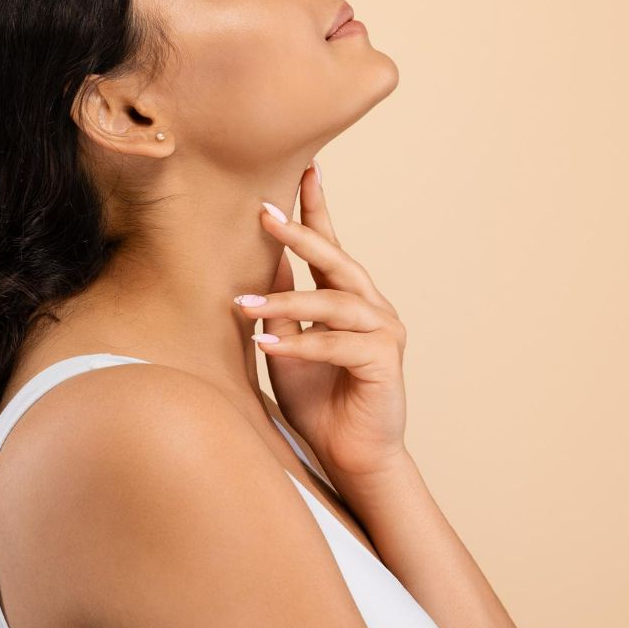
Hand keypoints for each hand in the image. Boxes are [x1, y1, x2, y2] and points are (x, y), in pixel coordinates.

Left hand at [235, 162, 411, 482]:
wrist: (351, 457)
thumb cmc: (319, 403)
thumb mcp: (286, 348)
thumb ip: (279, 310)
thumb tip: (258, 265)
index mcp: (348, 300)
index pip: (332, 246)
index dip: (317, 209)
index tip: (304, 170)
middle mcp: (372, 308)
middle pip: (338, 260)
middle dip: (302, 233)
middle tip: (266, 212)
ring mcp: (384, 331)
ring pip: (334, 302)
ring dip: (286, 301)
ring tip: (243, 306)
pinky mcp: (384, 360)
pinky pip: (337, 343)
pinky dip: (301, 343)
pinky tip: (267, 345)